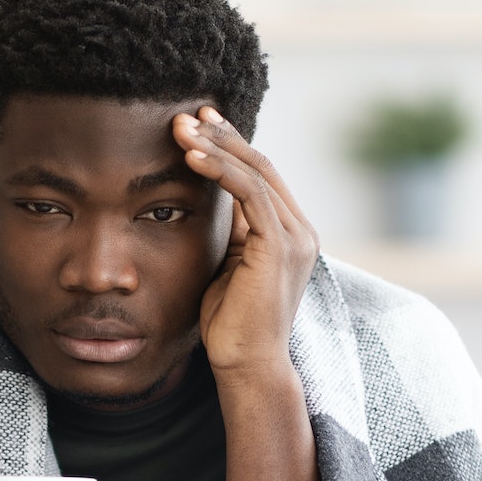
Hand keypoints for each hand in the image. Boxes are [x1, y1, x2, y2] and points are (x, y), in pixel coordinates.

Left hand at [172, 107, 320, 380]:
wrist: (247, 366)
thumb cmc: (231, 325)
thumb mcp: (228, 266)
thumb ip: (231, 232)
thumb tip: (210, 197)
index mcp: (291, 234)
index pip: (261, 176)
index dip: (231, 146)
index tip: (198, 124)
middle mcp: (300, 230)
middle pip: (261, 165)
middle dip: (222, 136)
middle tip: (186, 114)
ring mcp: (295, 237)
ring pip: (255, 173)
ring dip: (216, 147)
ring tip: (181, 129)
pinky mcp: (280, 246)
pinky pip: (250, 194)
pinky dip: (220, 171)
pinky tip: (192, 158)